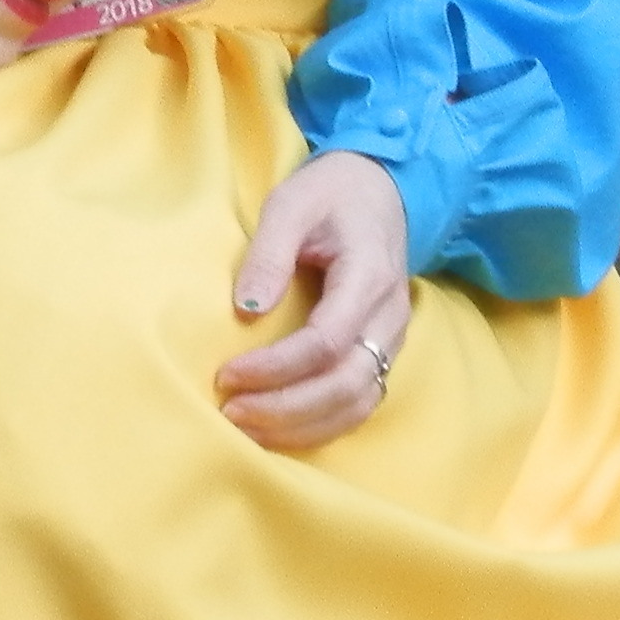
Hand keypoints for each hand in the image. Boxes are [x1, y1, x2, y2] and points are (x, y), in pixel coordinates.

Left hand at [214, 150, 413, 449]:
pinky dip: (321, 424)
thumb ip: (269, 253)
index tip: (227, 375)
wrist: (380, 191)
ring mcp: (391, 338)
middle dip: (285, 408)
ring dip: (302, 426)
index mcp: (369, 276)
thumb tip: (246, 311)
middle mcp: (389, 316)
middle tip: (230, 412)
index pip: (326, 342)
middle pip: (346, 384)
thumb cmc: (330, 194)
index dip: (276, 367)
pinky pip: (360, 403)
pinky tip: (278, 427)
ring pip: (358, 403)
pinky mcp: (382, 352)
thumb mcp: (291, 204)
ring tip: (247, 429)